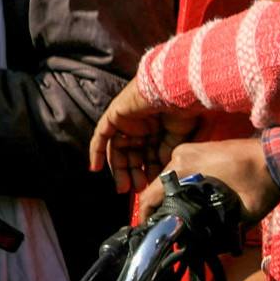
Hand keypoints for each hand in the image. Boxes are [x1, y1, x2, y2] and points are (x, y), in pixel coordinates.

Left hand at [88, 77, 199, 196]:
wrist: (175, 90)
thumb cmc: (184, 110)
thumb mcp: (179, 139)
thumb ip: (167, 155)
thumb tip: (159, 172)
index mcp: (159, 130)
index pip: (150, 156)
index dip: (149, 172)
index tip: (150, 188)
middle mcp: (142, 126)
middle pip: (133, 155)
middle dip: (134, 174)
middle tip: (136, 191)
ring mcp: (127, 121)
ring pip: (119, 150)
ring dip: (120, 170)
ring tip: (124, 188)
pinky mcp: (115, 116)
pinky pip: (101, 136)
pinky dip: (97, 152)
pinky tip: (95, 169)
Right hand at [136, 137, 279, 227]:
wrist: (278, 158)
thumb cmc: (260, 184)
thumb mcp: (241, 215)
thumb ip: (220, 231)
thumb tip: (205, 248)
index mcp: (184, 168)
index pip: (151, 195)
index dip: (146, 216)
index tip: (148, 233)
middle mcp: (180, 155)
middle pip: (159, 187)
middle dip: (160, 208)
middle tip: (167, 229)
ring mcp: (189, 149)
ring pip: (170, 178)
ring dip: (170, 196)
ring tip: (176, 218)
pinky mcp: (199, 148)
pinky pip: (181, 170)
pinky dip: (181, 185)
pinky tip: (188, 200)